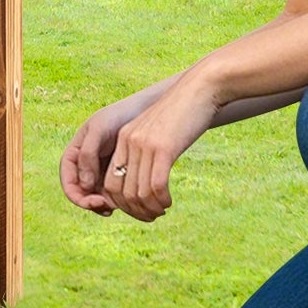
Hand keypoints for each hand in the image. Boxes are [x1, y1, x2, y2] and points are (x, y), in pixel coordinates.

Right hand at [62, 92, 152, 214]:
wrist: (141, 112)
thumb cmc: (117, 116)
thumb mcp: (98, 129)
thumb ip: (87, 154)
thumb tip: (85, 184)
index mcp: (74, 156)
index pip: (69, 184)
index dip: (78, 197)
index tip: (95, 201)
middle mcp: (84, 167)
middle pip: (82, 195)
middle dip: (93, 205)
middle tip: (109, 207)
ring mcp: (100, 172)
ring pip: (97, 198)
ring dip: (105, 206)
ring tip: (119, 206)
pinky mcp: (116, 176)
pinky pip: (112, 194)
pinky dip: (117, 201)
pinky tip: (127, 202)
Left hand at [105, 76, 220, 222]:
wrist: (199, 91)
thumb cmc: (180, 116)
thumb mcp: (154, 133)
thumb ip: (143, 152)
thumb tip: (142, 184)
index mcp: (122, 139)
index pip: (109, 182)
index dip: (121, 204)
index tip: (138, 210)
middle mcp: (128, 142)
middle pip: (120, 191)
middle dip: (134, 211)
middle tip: (151, 216)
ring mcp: (144, 145)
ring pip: (138, 192)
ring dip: (149, 209)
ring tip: (161, 211)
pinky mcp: (163, 148)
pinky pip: (156, 186)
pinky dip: (161, 200)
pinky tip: (169, 202)